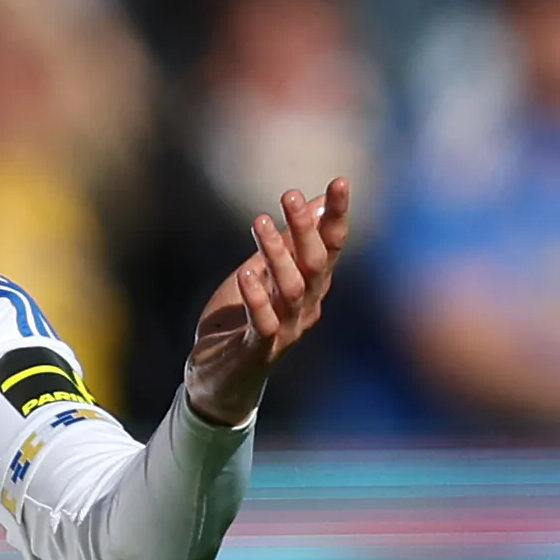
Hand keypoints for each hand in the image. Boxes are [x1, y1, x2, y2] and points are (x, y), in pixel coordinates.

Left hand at [177, 178, 353, 427]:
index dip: (336, 216)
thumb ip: (289, 241)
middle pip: (316, 263)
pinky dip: (257, 299)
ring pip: (292, 290)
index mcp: (311, 286)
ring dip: (278, 255)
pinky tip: (246, 274)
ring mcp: (287, 330)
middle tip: (288, 195)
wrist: (220, 378)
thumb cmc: (242, 318)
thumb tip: (315, 201)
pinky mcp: (260, 351)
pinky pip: (265, 324)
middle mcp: (307, 307)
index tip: (340, 182)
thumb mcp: (264, 272)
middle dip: (305, 228)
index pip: (331, 246)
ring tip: (259, 223)